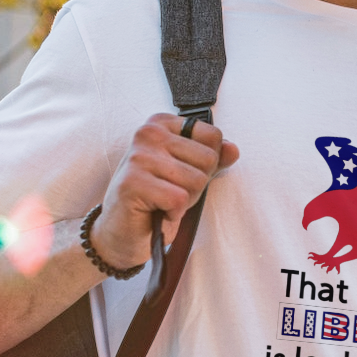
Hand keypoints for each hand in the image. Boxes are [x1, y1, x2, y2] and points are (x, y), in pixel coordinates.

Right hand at [89, 114, 238, 269]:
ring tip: (163, 202)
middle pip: (208, 159)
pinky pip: (179, 199)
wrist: (123, 232)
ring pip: (196, 180)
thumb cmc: (156, 199)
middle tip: (171, 192)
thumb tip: (233, 149)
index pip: (213, 136)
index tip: (183, 174)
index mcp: (162, 124)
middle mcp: (148, 133)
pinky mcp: (132, 183)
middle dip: (197, 185)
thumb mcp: (188, 173)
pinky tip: (157, 212)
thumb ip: (212, 158)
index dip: (207, 164)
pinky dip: (174, 213)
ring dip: (185, 201)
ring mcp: (138, 156)